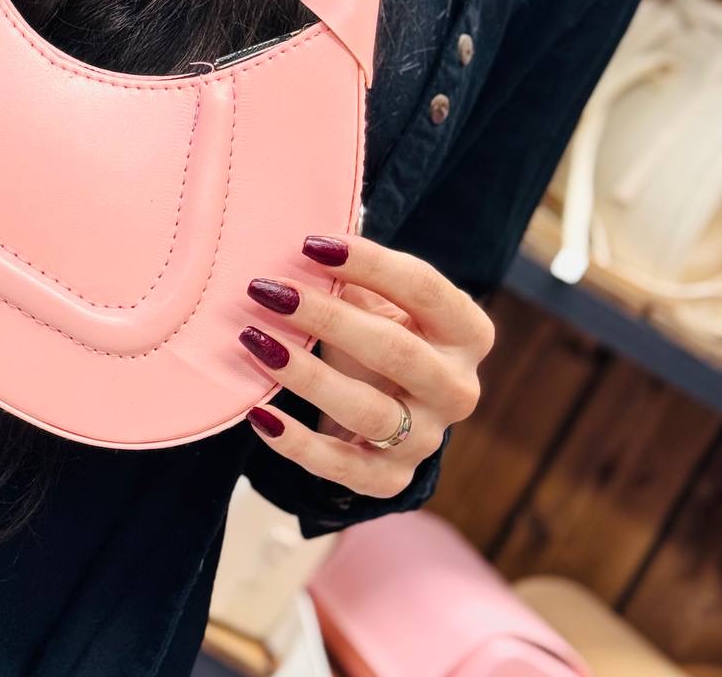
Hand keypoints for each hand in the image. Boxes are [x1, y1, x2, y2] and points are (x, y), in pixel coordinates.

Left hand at [239, 234, 494, 498]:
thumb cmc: (380, 331)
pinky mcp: (390, 478)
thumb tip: (304, 242)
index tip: (309, 244)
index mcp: (466, 332)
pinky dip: (296, 444)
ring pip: (368, 411)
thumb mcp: (380, 299)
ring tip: (254, 340)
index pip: (424, 289)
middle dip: (325, 317)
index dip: (369, 263)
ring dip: (306, 375)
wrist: (391, 405)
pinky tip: (258, 414)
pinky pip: (342, 466)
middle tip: (267, 290)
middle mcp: (457, 388)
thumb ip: (353, 271)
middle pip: (394, 351)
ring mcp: (426, 439)